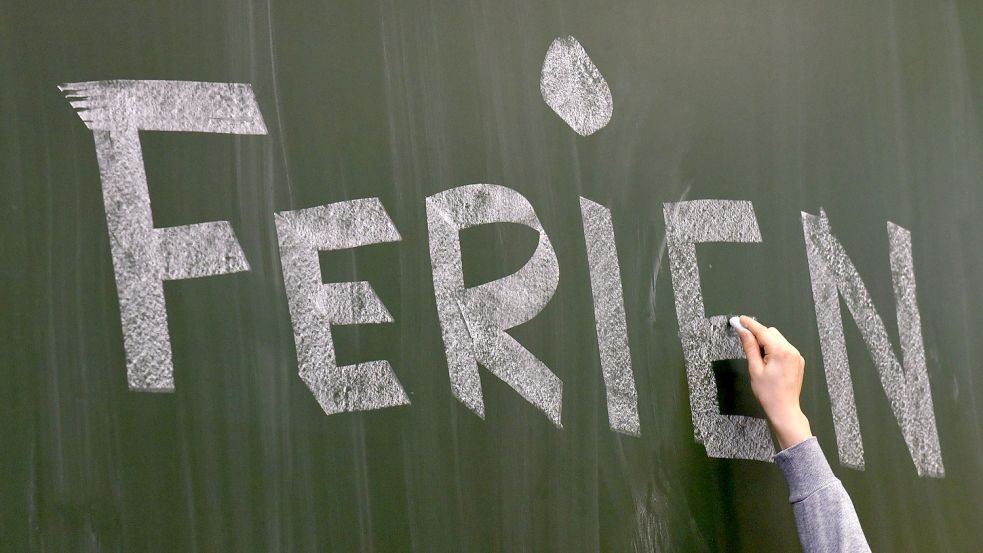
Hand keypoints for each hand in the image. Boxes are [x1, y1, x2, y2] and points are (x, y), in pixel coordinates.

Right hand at [736, 315, 811, 449]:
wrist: (784, 409)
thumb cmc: (768, 393)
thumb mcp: (754, 368)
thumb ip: (749, 347)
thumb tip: (743, 331)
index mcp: (780, 351)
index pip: (762, 331)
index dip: (749, 324)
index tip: (740, 319)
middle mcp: (791, 350)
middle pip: (771, 332)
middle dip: (758, 335)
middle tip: (747, 344)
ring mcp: (796, 356)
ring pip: (778, 339)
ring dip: (767, 342)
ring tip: (759, 359)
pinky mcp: (798, 361)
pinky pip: (784, 347)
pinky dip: (775, 349)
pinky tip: (769, 362)